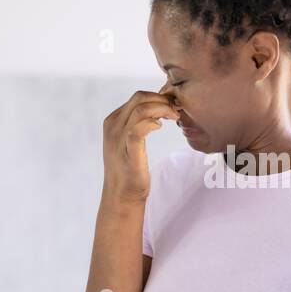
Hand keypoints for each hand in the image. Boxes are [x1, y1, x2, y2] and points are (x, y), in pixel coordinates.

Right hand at [102, 85, 179, 204]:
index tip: (174, 105)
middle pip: (139, 98)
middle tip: (177, 109)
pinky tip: (161, 127)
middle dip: (163, 99)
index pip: (138, 97)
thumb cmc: (130, 169)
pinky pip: (139, 129)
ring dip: (162, 109)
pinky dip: (153, 123)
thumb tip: (159, 111)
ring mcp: (118, 138)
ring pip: (140, 109)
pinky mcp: (127, 150)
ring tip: (174, 116)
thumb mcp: (130, 141)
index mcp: (113, 121)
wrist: (121, 195)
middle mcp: (113, 126)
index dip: (159, 97)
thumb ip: (138, 124)